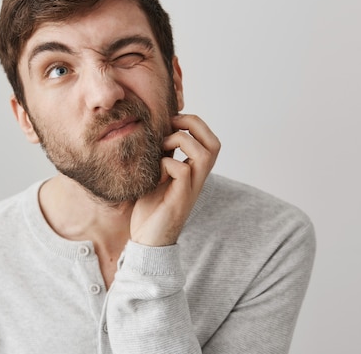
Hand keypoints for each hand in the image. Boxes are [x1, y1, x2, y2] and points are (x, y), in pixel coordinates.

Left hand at [130, 114, 219, 246]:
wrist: (146, 240)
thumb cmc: (150, 209)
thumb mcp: (155, 176)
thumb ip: (162, 157)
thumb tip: (157, 133)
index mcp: (194, 172)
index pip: (209, 141)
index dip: (195, 124)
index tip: (172, 120)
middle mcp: (197, 179)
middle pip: (214, 144)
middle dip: (195, 125)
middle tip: (173, 123)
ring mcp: (191, 189)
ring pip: (204, 154)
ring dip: (182, 140)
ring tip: (163, 145)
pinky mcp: (180, 199)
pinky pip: (183, 171)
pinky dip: (168, 163)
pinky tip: (156, 171)